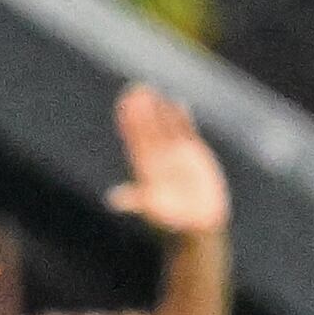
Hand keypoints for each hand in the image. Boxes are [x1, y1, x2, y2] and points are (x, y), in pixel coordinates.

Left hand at [104, 86, 228, 238]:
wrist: (199, 227)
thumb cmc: (173, 222)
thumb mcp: (154, 211)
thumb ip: (138, 201)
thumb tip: (115, 200)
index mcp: (145, 167)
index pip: (136, 137)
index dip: (130, 120)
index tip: (125, 102)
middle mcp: (158, 158)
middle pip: (148, 127)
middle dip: (141, 108)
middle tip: (135, 87)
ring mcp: (176, 155)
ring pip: (165, 126)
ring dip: (159, 109)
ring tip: (151, 89)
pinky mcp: (195, 156)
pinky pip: (187, 132)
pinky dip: (183, 119)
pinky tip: (178, 104)